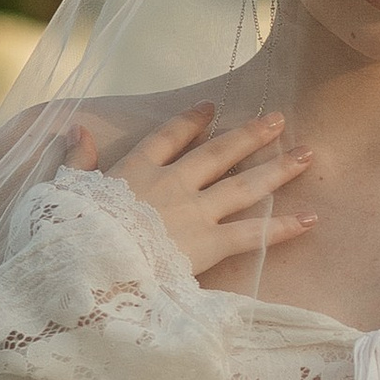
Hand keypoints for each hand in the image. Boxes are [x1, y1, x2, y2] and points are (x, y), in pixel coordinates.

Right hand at [69, 104, 314, 280]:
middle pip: (220, 152)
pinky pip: (254, 234)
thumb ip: (78, 161)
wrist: (89, 271)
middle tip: (280, 119)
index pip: (169, 137)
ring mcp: (195, 213)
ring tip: (308, 154)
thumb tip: (77, 129)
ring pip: (245, 185)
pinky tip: (311, 218)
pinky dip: (284, 227)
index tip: (212, 107)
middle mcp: (173, 184)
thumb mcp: (67, 192)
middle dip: (252, 135)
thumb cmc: (72, 236)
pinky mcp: (210, 244)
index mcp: (136, 170)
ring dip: (279, 169)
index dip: (192, 120)